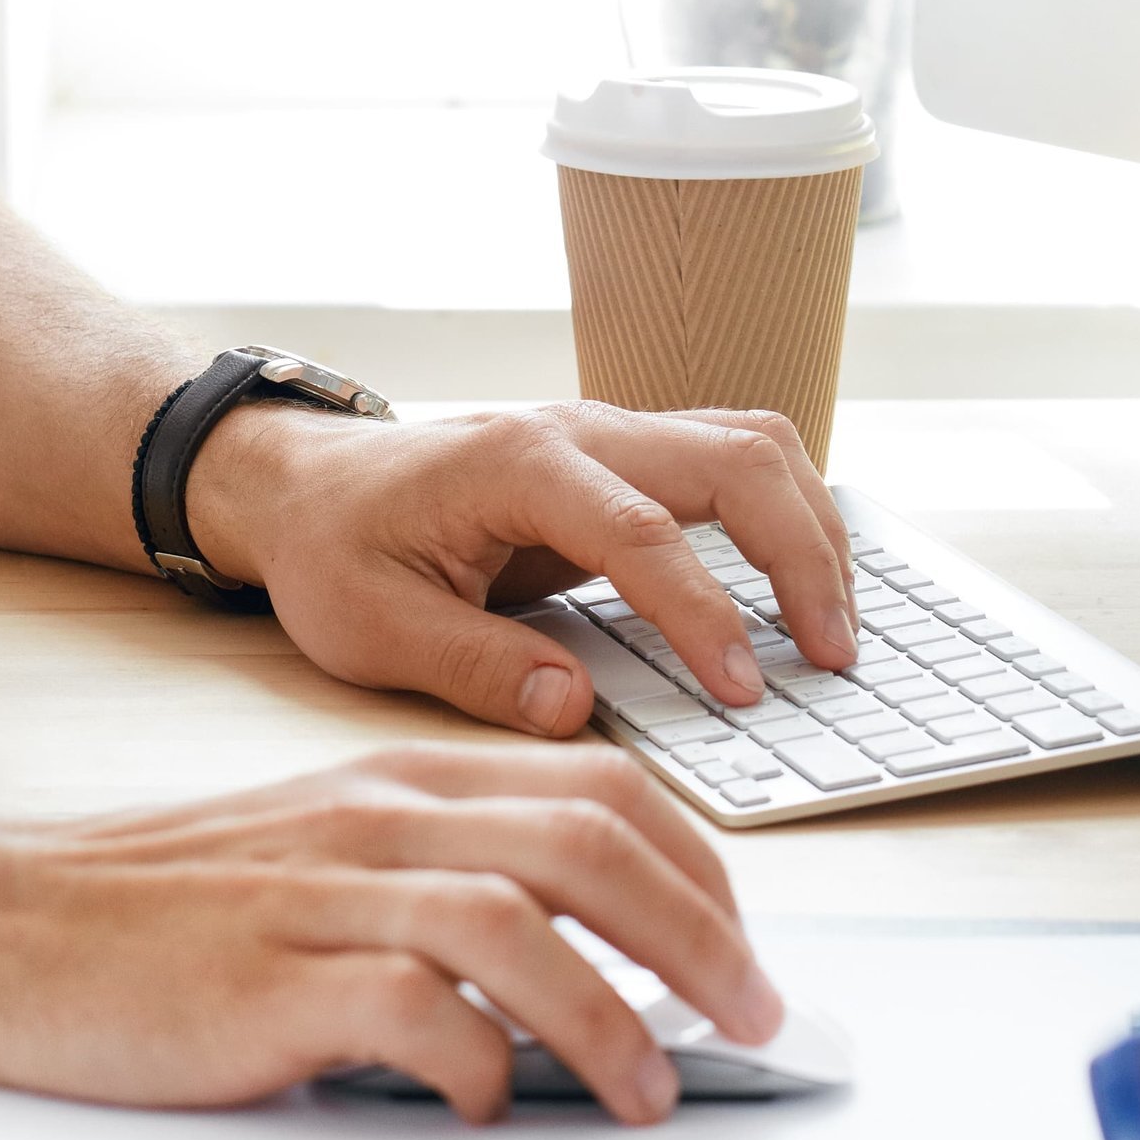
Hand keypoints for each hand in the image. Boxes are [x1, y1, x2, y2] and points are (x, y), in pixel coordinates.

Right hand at [0, 743, 778, 1119]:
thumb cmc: (154, 909)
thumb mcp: (312, 850)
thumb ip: (432, 873)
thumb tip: (575, 948)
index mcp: (398, 782)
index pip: (600, 788)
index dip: (700, 869)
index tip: (741, 948)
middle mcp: (375, 822)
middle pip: (592, 846)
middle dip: (705, 939)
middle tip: (757, 1020)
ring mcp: (322, 898)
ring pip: (520, 926)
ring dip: (614, 1019)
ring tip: (652, 1094)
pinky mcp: (270, 982)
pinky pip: (414, 1015)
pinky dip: (477, 1069)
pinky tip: (488, 1109)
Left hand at [185, 397, 858, 736]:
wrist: (303, 485)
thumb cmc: (333, 550)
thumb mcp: (371, 627)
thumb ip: (472, 668)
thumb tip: (574, 709)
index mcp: (516, 463)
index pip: (644, 533)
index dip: (703, 614)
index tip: (743, 690)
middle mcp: (580, 430)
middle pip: (736, 460)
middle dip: (802, 555)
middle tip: (834, 657)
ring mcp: (611, 435)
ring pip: (754, 446)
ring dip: (811, 528)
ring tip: (835, 629)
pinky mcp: (626, 461)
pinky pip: (735, 463)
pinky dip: (787, 515)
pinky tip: (801, 586)